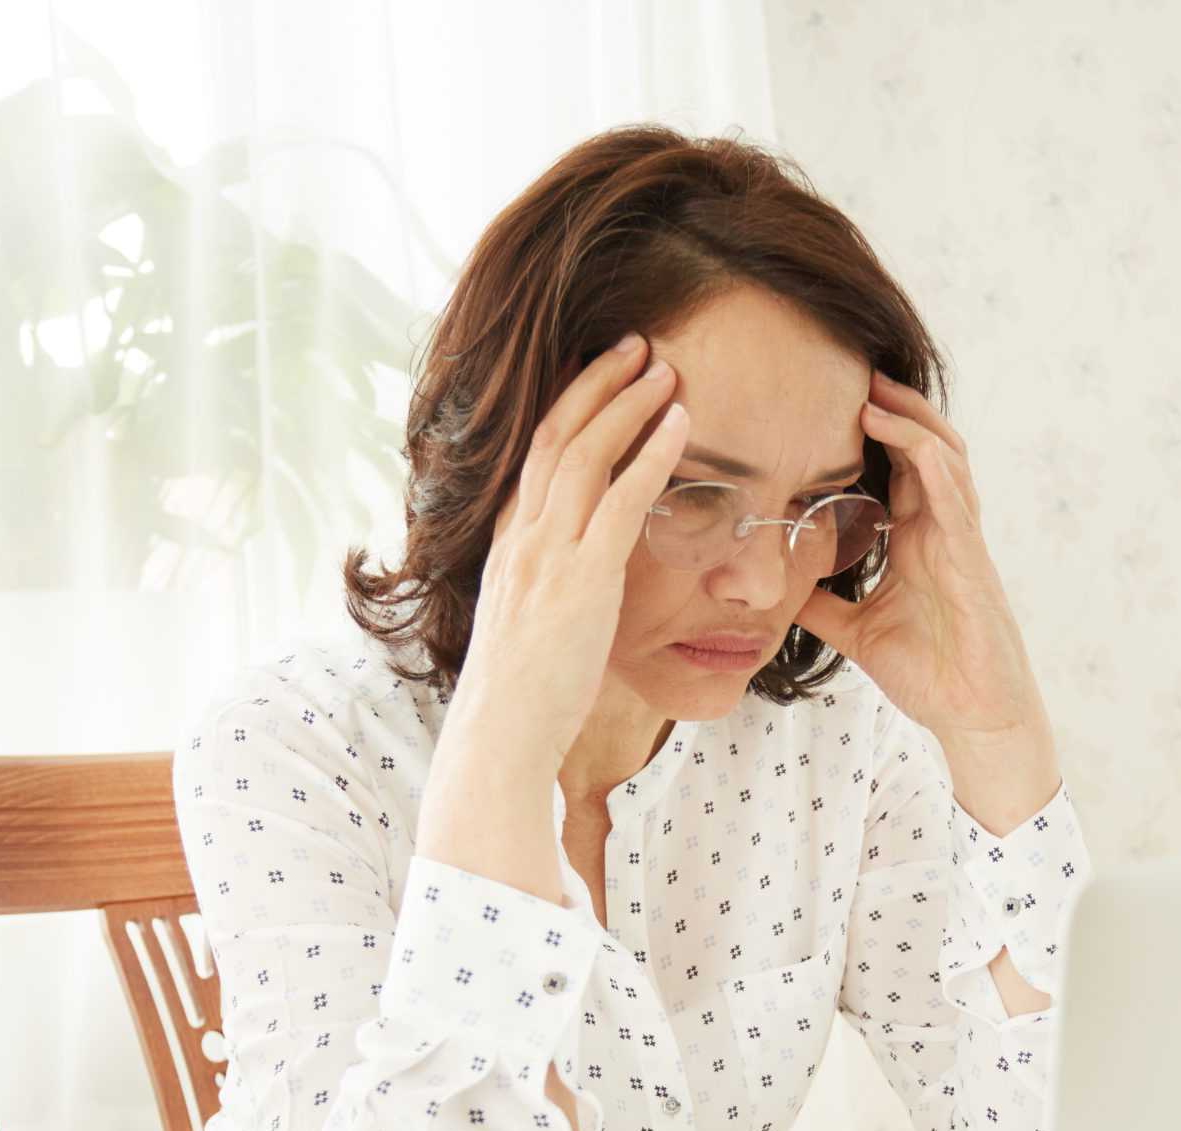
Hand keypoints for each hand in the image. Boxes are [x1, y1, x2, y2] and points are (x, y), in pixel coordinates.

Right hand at [451, 333, 686, 771]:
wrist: (499, 735)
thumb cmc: (520, 697)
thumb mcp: (526, 626)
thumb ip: (547, 590)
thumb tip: (572, 586)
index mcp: (508, 544)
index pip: (534, 454)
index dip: (566, 406)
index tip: (598, 374)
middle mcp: (523, 537)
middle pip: (556, 434)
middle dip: (597, 382)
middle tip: (636, 345)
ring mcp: (549, 554)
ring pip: (585, 452)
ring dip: (627, 403)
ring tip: (664, 368)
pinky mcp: (582, 580)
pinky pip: (620, 499)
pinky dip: (651, 455)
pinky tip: (680, 425)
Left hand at [792, 370, 1047, 744]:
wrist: (973, 718)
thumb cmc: (929, 676)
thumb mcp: (857, 632)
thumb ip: (824, 605)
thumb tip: (774, 590)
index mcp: (917, 541)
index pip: (896, 468)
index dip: (871, 431)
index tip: (828, 399)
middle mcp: (941, 531)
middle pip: (923, 447)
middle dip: (892, 406)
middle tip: (850, 371)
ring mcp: (960, 543)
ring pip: (945, 460)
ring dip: (912, 422)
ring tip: (873, 392)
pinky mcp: (972, 564)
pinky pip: (957, 503)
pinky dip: (935, 467)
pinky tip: (912, 443)